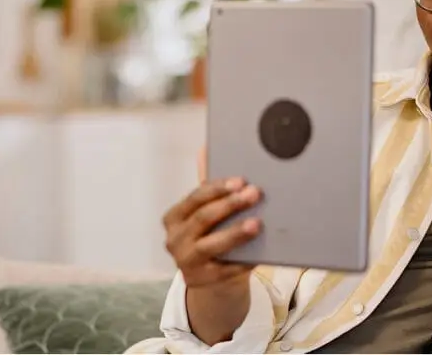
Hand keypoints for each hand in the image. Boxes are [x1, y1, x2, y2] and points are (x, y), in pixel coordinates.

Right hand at [163, 151, 261, 287]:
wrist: (210, 278)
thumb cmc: (209, 235)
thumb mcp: (204, 213)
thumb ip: (207, 187)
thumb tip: (205, 149)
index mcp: (173, 218)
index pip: (195, 198)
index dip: (217, 189)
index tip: (241, 181)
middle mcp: (174, 240)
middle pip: (203, 219)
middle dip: (230, 205)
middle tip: (254, 194)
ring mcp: (185, 262)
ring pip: (211, 245)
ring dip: (234, 233)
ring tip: (257, 223)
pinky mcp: (201, 281)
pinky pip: (224, 269)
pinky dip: (241, 260)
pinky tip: (258, 253)